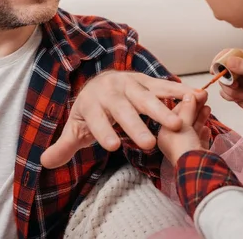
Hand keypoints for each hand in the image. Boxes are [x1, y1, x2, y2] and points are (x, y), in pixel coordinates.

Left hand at [40, 71, 206, 168]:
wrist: (103, 81)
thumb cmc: (92, 110)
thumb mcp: (76, 127)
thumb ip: (64, 145)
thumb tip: (44, 162)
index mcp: (91, 103)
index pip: (96, 119)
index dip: (103, 132)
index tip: (113, 146)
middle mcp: (111, 90)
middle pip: (124, 109)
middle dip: (136, 125)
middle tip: (149, 144)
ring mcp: (131, 84)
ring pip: (147, 96)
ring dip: (162, 109)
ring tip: (177, 124)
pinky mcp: (148, 81)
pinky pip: (165, 85)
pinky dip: (181, 91)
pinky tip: (198, 97)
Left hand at [157, 93, 211, 164]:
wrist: (196, 169)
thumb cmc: (184, 146)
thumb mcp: (183, 124)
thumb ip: (187, 109)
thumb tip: (190, 95)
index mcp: (165, 134)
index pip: (174, 114)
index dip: (185, 102)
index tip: (195, 93)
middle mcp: (173, 142)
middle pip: (185, 120)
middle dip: (195, 108)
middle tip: (204, 97)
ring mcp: (186, 148)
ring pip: (193, 129)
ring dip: (200, 117)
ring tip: (208, 107)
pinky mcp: (197, 155)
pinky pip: (199, 140)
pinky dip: (203, 132)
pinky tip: (206, 126)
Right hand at [212, 49, 242, 119]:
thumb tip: (230, 61)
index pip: (230, 53)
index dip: (221, 59)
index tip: (216, 67)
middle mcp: (242, 70)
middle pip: (223, 68)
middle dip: (225, 78)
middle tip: (234, 84)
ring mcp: (238, 81)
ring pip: (222, 82)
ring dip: (230, 89)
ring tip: (242, 93)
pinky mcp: (235, 93)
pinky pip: (223, 93)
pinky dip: (230, 96)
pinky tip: (241, 97)